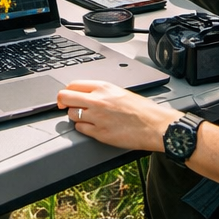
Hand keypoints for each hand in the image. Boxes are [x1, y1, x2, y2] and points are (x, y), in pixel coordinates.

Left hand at [56, 80, 175, 150]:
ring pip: (71, 114)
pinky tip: (93, 127)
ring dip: (75, 116)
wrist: (156, 126)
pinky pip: (80, 129)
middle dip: (62, 102)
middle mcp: (97, 100)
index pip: (72, 85)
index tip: (65, 96)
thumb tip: (83, 93)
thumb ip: (100, 91)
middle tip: (64, 106)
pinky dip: (83, 129)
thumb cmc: (143, 110)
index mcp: (103, 87)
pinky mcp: (100, 133)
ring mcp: (97, 117)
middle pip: (65, 97)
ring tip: (87, 118)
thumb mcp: (120, 92)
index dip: (66, 91)